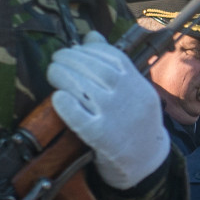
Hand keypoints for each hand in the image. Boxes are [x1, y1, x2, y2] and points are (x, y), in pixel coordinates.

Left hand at [48, 37, 172, 187]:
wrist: (147, 162)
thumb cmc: (136, 123)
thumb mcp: (134, 91)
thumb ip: (114, 65)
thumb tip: (91, 36)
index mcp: (139, 86)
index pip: (113, 57)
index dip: (90, 49)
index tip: (75, 50)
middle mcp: (129, 99)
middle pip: (97, 70)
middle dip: (72, 59)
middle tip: (57, 59)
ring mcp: (115, 118)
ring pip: (86, 88)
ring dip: (63, 75)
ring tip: (53, 72)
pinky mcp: (101, 138)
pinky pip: (80, 118)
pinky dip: (66, 104)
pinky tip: (57, 97)